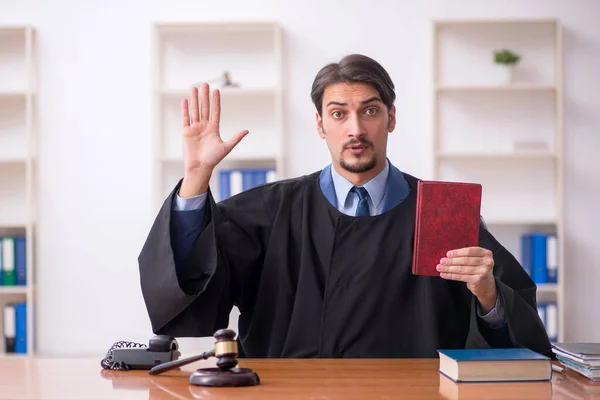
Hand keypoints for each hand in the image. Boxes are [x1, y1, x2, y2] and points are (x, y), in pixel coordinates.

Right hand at [178, 83, 248, 197]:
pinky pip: (185, 118)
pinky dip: (185, 109)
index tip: (216, 90)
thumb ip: (236, 138)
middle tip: (205, 84)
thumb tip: (247, 131)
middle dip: (205, 96)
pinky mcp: (186, 132)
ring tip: (195, 88)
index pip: (215, 111)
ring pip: (195, 110)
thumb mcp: (227, 147)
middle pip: (205, 108)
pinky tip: (185, 100)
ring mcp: (195, 128)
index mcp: (214, 128)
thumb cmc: (213, 159)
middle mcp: (204, 126)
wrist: (200, 167)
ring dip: (195, 99)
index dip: (216, 101)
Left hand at [436, 247, 496, 312]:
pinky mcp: (478, 280)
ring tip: (440, 267)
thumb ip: (466, 256)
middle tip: (441, 261)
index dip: (458, 252)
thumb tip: (448, 256)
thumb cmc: (478, 269)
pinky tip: (444, 274)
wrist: (486, 285)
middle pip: (465, 260)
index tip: (448, 254)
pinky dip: (451, 275)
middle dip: (451, 261)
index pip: (470, 251)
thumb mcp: (476, 260)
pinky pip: (461, 277)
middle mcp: (487, 262)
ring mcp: (484, 272)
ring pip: (462, 269)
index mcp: (486, 253)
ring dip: (449, 268)